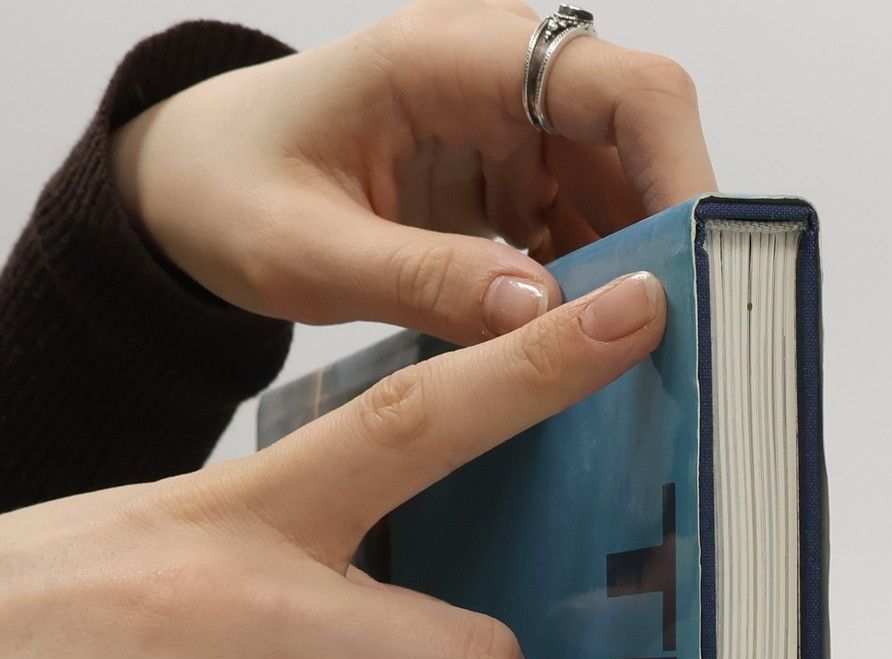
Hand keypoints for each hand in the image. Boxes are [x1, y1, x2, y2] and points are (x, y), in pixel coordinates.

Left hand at [110, 0, 712, 344]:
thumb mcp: (308, 253)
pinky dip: (594, 293)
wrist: (188, 183)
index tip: (703, 267)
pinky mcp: (507, 181)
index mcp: (448, 56)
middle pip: (638, 144)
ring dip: (637, 277)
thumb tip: (546, 312)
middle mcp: (498, 76)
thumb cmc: (227, 192)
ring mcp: (509, 128)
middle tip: (686, 347)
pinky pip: (582, 233)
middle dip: (670, 241)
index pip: (617, 89)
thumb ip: (424, 280)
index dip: (682, 171)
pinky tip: (594, 355)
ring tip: (648, 369)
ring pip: (621, 195)